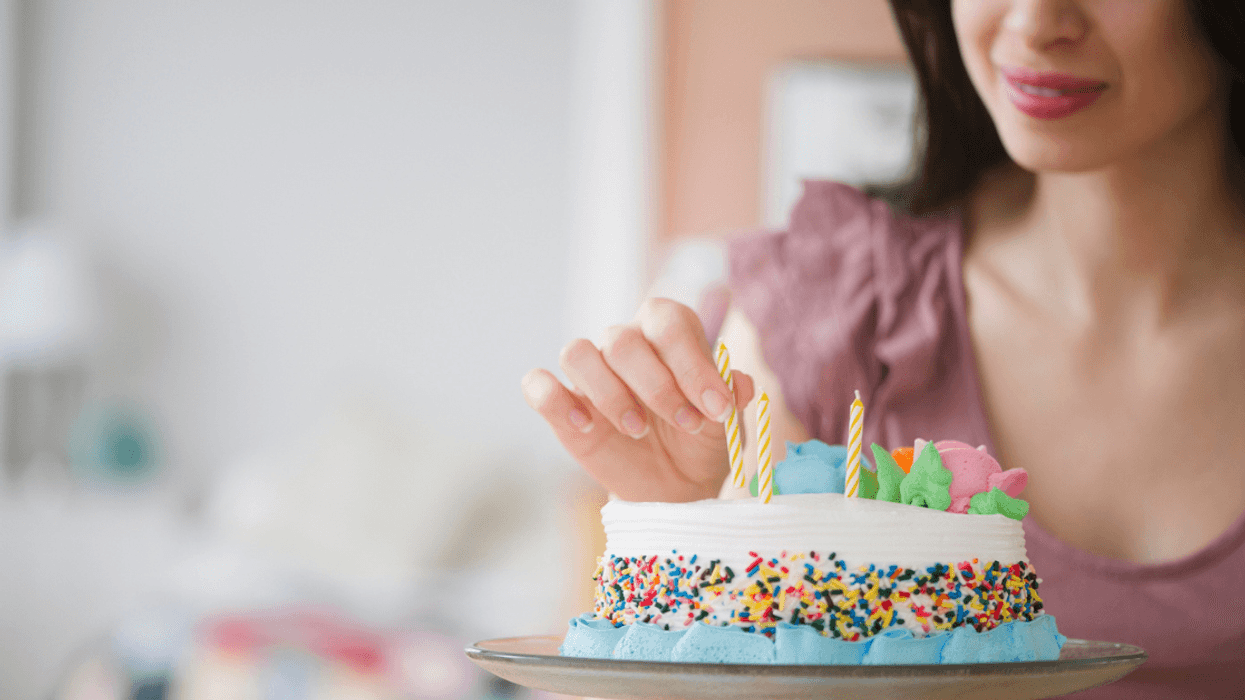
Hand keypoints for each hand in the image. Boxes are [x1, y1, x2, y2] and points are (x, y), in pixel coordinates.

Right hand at [522, 298, 753, 501]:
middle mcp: (625, 344)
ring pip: (576, 352)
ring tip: (638, 430)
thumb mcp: (725, 424)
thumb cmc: (699, 442)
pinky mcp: (562, 405)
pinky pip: (537, 384)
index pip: (668, 321)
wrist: (674, 488)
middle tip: (684, 423)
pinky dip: (554, 399)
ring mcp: (590, 374)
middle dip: (657, 386)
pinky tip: (586, 426)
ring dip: (609, 394)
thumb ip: (731, 398)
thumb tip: (740, 383)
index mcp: (666, 334)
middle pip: (621, 339)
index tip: (717, 407)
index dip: (692, 361)